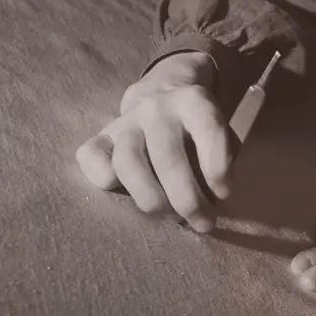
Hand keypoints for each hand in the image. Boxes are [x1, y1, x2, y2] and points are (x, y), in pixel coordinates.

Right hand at [75, 51, 231, 232]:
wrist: (163, 92)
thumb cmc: (197, 125)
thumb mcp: (219, 127)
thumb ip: (220, 155)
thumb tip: (215, 197)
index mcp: (193, 100)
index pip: (208, 131)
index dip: (217, 167)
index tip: (224, 194)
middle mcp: (157, 107)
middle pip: (167, 157)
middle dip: (187, 199)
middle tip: (202, 223)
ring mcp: (126, 121)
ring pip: (127, 162)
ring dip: (151, 198)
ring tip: (169, 218)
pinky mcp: (101, 135)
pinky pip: (91, 158)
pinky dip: (103, 180)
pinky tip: (122, 193)